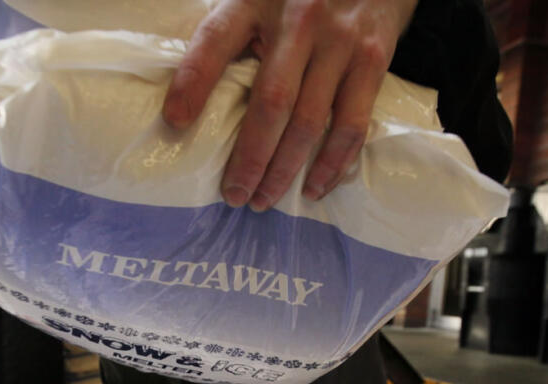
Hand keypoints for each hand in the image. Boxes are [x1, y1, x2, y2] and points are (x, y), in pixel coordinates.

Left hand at [163, 0, 418, 210]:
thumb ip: (234, 33)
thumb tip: (190, 99)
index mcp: (256, 0)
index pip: (216, 40)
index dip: (193, 82)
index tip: (175, 122)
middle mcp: (299, 19)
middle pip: (271, 103)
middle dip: (249, 159)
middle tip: (233, 195)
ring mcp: (340, 40)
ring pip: (309, 123)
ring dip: (285, 171)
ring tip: (264, 199)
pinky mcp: (372, 59)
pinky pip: (351, 124)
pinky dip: (332, 164)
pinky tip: (315, 188)